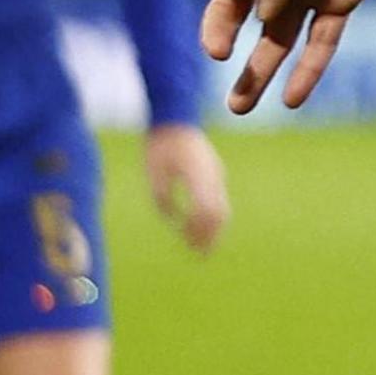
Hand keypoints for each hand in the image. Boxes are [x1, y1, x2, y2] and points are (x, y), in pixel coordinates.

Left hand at [143, 125, 230, 251]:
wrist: (174, 119)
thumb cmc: (159, 146)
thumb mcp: (154, 175)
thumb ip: (163, 200)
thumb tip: (173, 220)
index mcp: (198, 176)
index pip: (206, 211)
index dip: (201, 232)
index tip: (194, 249)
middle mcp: (212, 176)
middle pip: (219, 213)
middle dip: (212, 236)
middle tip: (203, 255)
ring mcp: (215, 173)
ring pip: (221, 207)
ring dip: (213, 228)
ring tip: (203, 245)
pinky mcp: (213, 172)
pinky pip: (217, 199)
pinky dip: (212, 216)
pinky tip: (199, 224)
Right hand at [205, 0, 375, 113]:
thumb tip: (250, 4)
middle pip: (242, 9)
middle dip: (223, 34)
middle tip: (216, 56)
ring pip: (275, 37)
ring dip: (258, 72)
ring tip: (238, 108)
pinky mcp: (338, 0)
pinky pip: (319, 42)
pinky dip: (307, 70)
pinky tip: (292, 100)